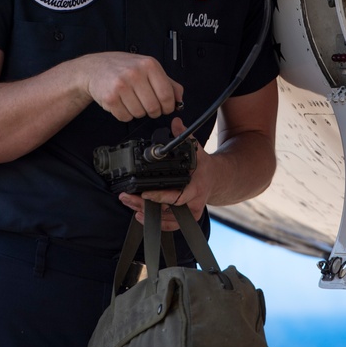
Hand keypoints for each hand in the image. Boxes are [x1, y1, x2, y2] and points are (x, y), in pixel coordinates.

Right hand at [83, 52, 182, 121]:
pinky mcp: (109, 98)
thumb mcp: (148, 68)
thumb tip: (179, 99)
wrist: (94, 68)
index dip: (168, 106)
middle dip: (153, 111)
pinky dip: (125, 114)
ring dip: (138, 112)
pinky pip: (125, 117)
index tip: (165, 108)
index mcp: (149, 65)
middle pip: (154, 107)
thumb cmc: (123, 68)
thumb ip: (168, 83)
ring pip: (139, 114)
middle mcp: (135, 73)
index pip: (167, 95)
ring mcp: (121, 85)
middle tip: (147, 105)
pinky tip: (121, 103)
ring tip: (132, 100)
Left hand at [118, 117, 213, 231]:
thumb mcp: (197, 149)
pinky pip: (171, 225)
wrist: (217, 178)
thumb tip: (176, 122)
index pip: (177, 196)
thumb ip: (185, 136)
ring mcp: (190, 211)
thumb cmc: (204, 165)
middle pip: (167, 209)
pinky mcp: (187, 217)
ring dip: (146, 213)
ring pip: (166, 219)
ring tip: (130, 205)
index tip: (144, 194)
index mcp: (196, 186)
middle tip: (128, 199)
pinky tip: (140, 215)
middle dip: (145, 205)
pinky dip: (155, 222)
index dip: (160, 196)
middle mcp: (193, 201)